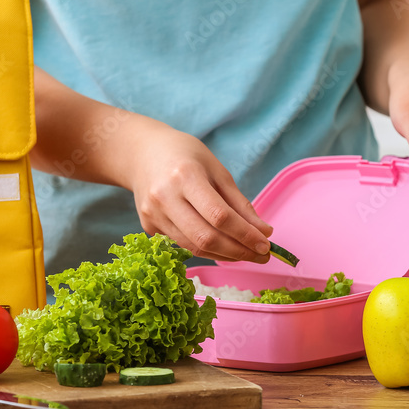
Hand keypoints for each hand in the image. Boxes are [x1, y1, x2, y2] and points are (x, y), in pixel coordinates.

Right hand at [125, 121, 273, 262]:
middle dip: (239, 252)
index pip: (220, 216)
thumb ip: (239, 203)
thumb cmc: (185, 156)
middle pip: (206, 238)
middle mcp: (164, 198)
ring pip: (194, 247)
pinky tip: (222, 245)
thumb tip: (263, 232)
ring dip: (225, 255)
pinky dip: (207, 249)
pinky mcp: (148, 226)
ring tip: (247, 253)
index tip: (266, 244)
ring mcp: (153, 214)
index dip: (245, 235)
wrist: (142, 153)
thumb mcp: (216, 170)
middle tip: (262, 255)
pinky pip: (183, 244)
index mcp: (185, 176)